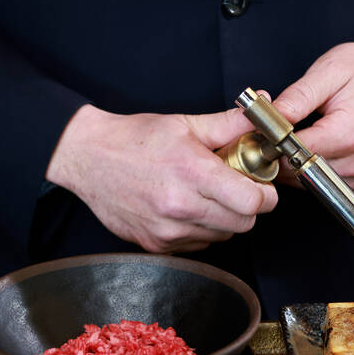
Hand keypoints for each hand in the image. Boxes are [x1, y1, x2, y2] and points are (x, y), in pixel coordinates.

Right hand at [45, 104, 277, 253]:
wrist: (87, 158)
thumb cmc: (134, 139)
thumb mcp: (185, 124)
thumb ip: (230, 123)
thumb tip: (263, 108)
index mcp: (193, 172)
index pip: (253, 201)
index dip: (266, 195)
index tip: (262, 186)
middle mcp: (181, 206)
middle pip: (244, 223)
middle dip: (248, 207)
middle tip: (236, 188)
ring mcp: (168, 231)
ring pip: (222, 235)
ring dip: (225, 219)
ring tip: (207, 195)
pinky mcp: (156, 245)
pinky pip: (198, 244)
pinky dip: (201, 229)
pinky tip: (187, 208)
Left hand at [271, 31, 353, 189]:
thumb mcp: (328, 72)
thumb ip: (297, 98)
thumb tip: (269, 118)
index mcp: (349, 133)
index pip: (297, 151)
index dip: (273, 141)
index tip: (262, 129)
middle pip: (299, 170)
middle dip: (278, 154)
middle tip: (271, 131)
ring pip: (306, 180)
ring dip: (291, 163)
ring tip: (291, 136)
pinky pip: (318, 182)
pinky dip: (305, 168)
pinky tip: (305, 147)